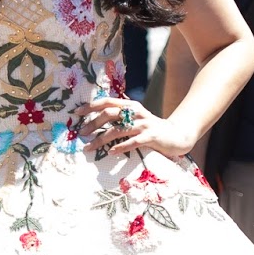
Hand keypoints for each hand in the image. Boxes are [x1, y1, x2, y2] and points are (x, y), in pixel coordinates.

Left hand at [72, 96, 193, 160]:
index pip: (107, 102)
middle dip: (93, 123)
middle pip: (110, 114)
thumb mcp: (136, 118)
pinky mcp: (151, 136)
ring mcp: (144, 124)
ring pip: (118, 130)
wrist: (176, 135)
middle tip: (81, 133)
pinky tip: (111, 153)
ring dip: (101, 139)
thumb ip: (121, 117)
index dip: (91, 106)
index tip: (77, 112)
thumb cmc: (150, 129)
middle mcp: (136, 112)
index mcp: (130, 105)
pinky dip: (120, 147)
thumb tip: (97, 120)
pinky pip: (133, 142)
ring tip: (89, 148)